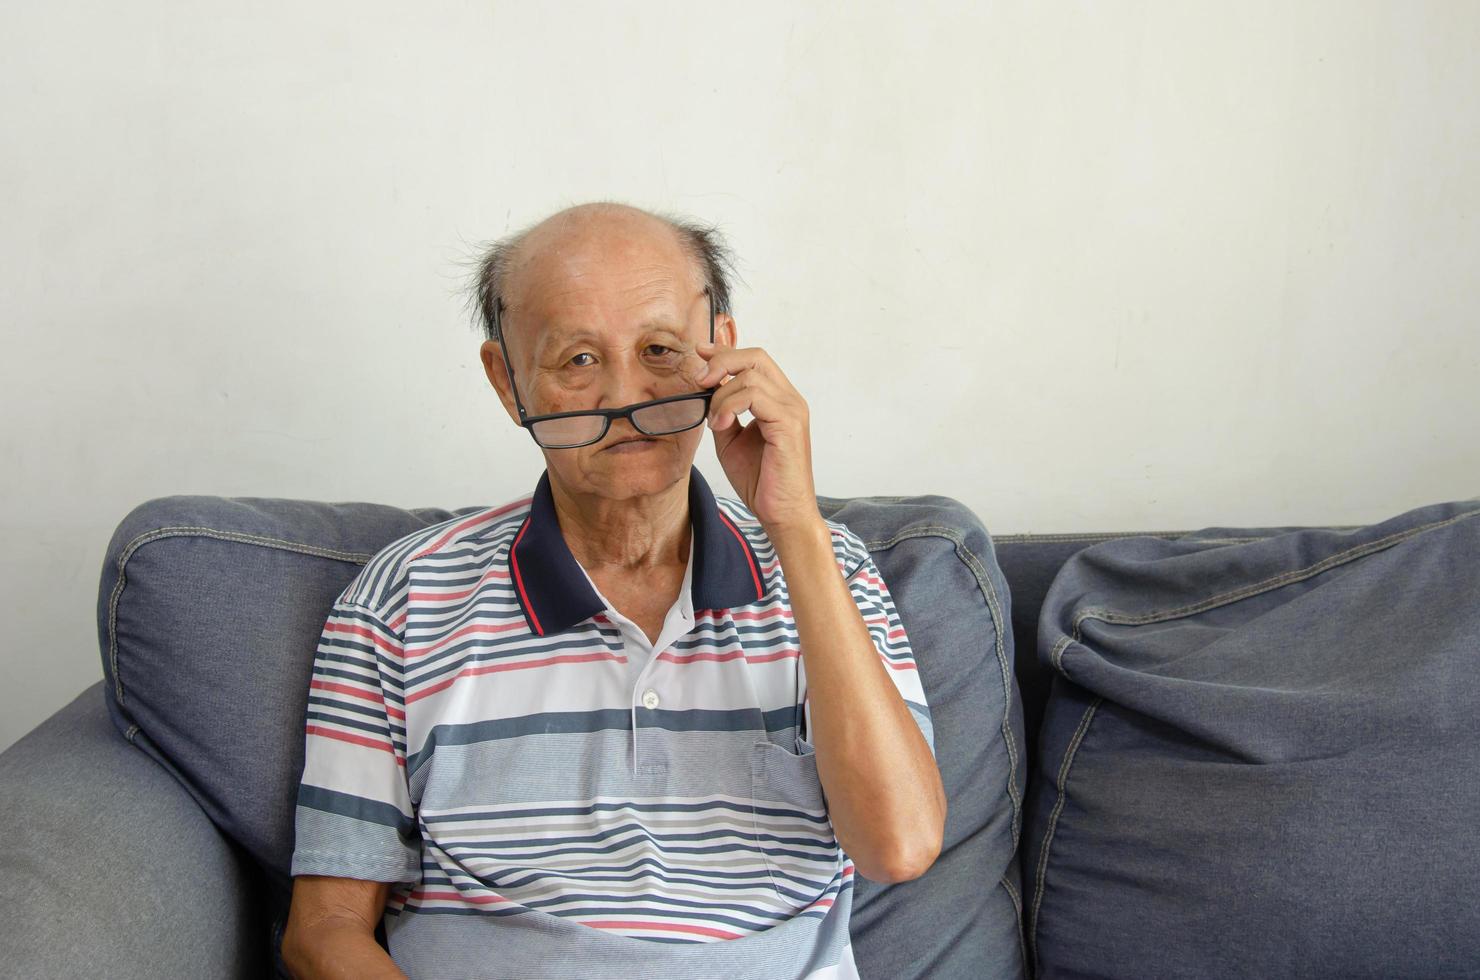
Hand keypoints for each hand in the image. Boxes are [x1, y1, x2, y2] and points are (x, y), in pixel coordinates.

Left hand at [684, 341, 821, 536]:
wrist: (781, 513)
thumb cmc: (761, 481)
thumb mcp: (731, 440)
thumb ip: (723, 413)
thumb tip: (705, 392)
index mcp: (779, 400)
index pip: (755, 360)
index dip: (725, 352)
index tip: (700, 354)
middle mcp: (790, 400)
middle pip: (756, 357)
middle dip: (722, 362)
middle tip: (699, 381)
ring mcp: (792, 410)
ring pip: (751, 375)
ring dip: (721, 394)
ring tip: (714, 421)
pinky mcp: (788, 425)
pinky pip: (754, 396)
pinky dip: (729, 406)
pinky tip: (720, 425)